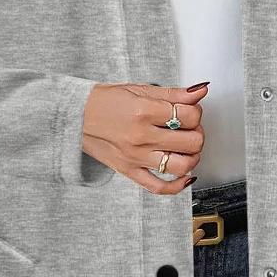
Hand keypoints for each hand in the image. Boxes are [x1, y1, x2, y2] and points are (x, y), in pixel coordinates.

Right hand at [81, 81, 208, 193]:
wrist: (76, 116)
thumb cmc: (105, 102)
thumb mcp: (139, 89)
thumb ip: (173, 93)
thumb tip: (200, 91)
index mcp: (144, 111)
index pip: (189, 115)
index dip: (196, 112)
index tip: (190, 111)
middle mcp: (141, 137)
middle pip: (191, 141)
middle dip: (197, 133)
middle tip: (190, 128)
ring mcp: (136, 157)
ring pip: (182, 165)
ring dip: (193, 157)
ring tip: (187, 148)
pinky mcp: (130, 172)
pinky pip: (159, 187)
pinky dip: (178, 185)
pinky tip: (184, 175)